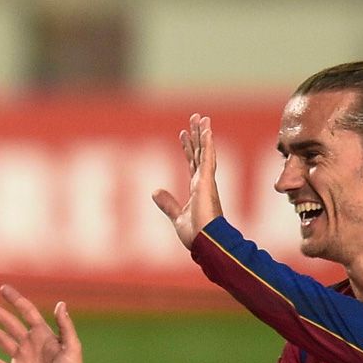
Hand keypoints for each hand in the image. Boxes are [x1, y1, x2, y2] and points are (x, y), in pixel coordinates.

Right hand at [0, 285, 83, 362]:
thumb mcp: (72, 347)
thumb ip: (65, 326)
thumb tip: (61, 303)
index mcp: (43, 334)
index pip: (26, 312)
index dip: (15, 300)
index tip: (3, 288)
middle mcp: (29, 343)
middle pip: (9, 323)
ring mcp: (21, 358)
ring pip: (0, 339)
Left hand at [152, 113, 222, 250]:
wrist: (205, 244)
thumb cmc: (196, 236)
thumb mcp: (177, 217)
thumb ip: (168, 204)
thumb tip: (155, 191)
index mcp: (197, 190)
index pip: (191, 163)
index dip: (188, 148)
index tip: (183, 134)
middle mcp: (204, 183)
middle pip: (199, 153)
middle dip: (197, 135)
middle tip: (195, 118)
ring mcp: (206, 181)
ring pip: (205, 151)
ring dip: (203, 134)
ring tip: (201, 118)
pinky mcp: (207, 182)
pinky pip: (208, 158)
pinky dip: (208, 143)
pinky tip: (207, 130)